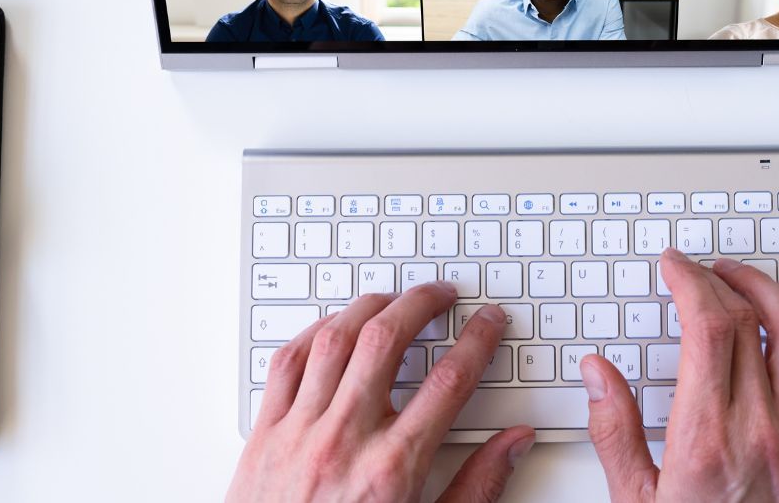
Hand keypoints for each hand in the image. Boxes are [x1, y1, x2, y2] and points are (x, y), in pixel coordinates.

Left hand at [228, 281, 535, 502]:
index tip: (487, 323)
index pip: (449, 381)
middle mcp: (345, 440)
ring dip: (367, 308)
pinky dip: (312, 334)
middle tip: (442, 294)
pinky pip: (286, 364)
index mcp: (392, 469)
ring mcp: (299, 433)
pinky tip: (332, 328)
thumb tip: (513, 444)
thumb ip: (476, 486)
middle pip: (387, 341)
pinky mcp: (264, 436)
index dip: (477, 341)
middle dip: (421, 304)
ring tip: (391, 300)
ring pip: (333, 340)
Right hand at [582, 250, 778, 501]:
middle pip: (747, 318)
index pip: (707, 326)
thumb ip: (614, 434)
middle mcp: (760, 426)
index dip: (689, 280)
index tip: (673, 267)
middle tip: (694, 272)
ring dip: (769, 289)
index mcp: (706, 438)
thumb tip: (598, 376)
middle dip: (716, 279)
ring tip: (741, 278)